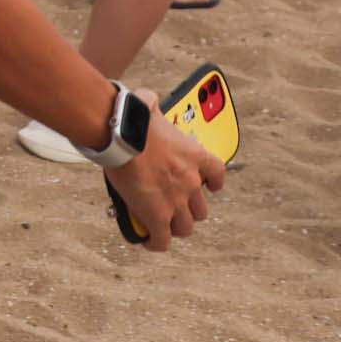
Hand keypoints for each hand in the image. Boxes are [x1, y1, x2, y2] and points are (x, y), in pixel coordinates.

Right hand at [104, 102, 226, 250]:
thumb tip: (145, 98)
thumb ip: (153, 105)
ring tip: (161, 226)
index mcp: (195, 156)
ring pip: (185, 227)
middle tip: (173, 208)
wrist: (122, 135)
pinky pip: (162, 239)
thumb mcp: (150, 107)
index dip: (214, 184)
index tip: (210, 186)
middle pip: (201, 208)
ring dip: (175, 227)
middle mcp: (191, 181)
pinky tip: (148, 242)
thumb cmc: (133, 119)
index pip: (218, 174)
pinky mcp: (157, 215)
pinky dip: (156, 243)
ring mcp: (176, 200)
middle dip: (189, 210)